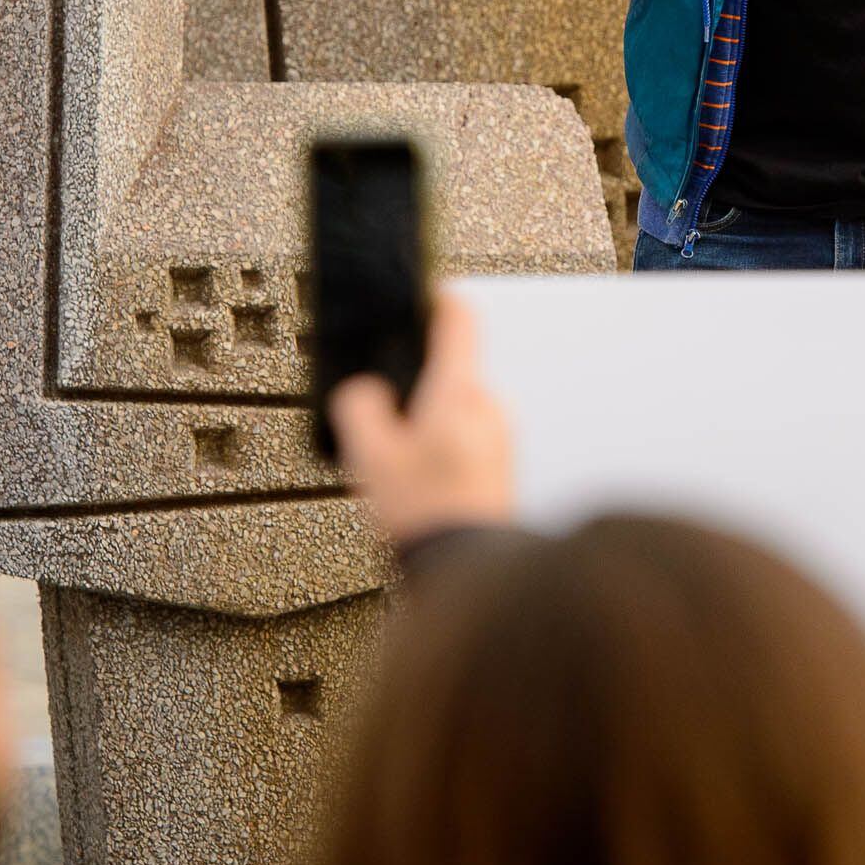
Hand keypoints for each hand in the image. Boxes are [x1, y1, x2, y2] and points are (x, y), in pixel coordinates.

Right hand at [326, 296, 515, 546]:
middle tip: (387, 422)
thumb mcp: (370, 455)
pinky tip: (423, 483)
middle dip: (418, 389)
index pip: (458, 318)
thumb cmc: (425, 513)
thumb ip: (361, 408)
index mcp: (459, 390)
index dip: (437, 299)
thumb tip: (365, 392)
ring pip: (457, 409)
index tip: (421, 296)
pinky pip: (468, 438)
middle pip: (451, 371)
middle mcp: (489, 406)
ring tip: (402, 466)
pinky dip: (445, 448)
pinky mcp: (504, 464)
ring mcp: (502, 435)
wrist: (465, 568)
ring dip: (430, 424)